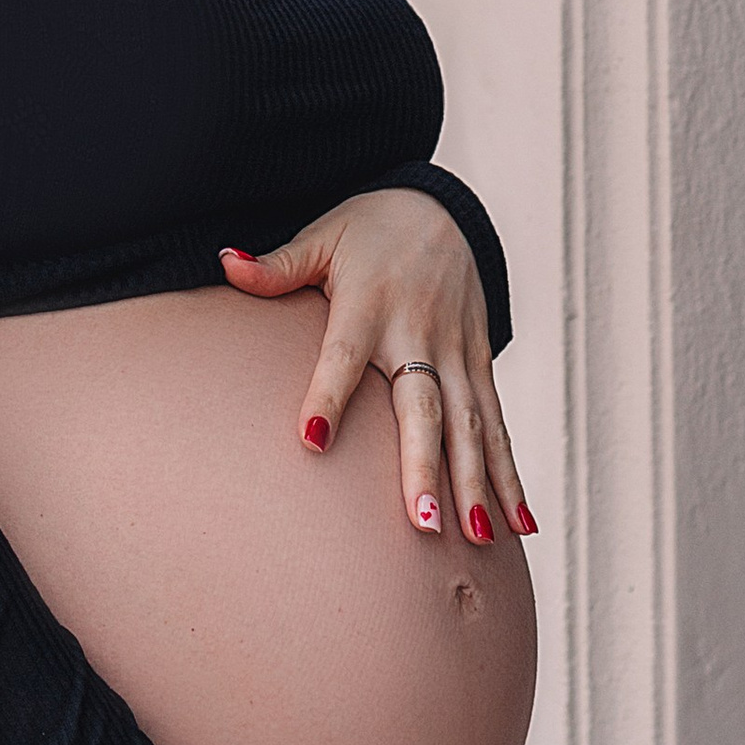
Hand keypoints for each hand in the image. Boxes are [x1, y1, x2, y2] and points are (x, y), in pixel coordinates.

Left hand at [221, 187, 532, 547]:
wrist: (441, 208)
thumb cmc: (367, 229)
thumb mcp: (321, 238)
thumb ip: (277, 266)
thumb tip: (224, 261)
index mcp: (369, 304)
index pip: (344, 355)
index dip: (328, 394)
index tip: (312, 439)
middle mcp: (417, 333)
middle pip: (422, 407)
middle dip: (423, 465)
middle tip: (420, 522)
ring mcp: (454, 351)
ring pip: (470, 424)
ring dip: (476, 482)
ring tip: (477, 537)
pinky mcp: (478, 362)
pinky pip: (496, 422)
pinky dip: (509, 472)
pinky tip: (520, 524)